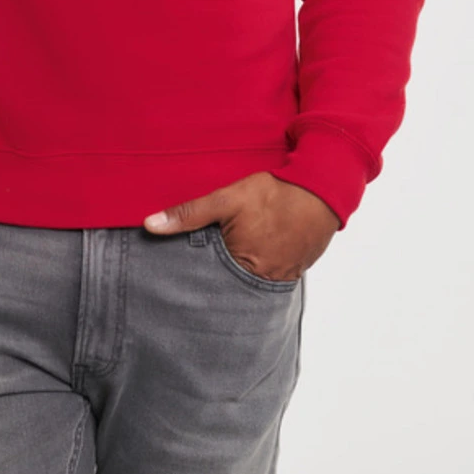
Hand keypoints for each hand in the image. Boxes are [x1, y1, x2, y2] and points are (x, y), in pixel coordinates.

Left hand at [143, 172, 339, 281]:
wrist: (324, 187)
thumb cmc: (276, 192)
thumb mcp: (227, 199)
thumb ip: (189, 214)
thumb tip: (150, 225)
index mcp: (244, 266)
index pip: (209, 283)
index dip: (195, 280)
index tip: (180, 281)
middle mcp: (265, 279)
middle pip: (230, 286)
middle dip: (216, 281)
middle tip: (202, 273)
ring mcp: (284, 276)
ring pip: (251, 281)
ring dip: (239, 273)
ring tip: (227, 264)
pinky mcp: (296, 267)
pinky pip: (272, 274)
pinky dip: (260, 266)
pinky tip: (254, 252)